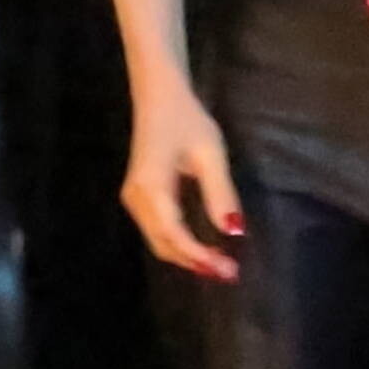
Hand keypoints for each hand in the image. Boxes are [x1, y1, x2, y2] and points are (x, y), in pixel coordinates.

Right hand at [121, 76, 242, 279]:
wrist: (158, 95)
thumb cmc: (187, 119)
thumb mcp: (210, 153)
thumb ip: (220, 193)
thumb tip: (235, 232)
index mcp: (151, 187)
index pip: (173, 234)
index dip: (199, 256)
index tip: (227, 269)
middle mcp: (136, 198)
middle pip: (163, 244)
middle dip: (195, 262)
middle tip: (229, 272)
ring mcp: (133, 199)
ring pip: (158, 241)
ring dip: (187, 255)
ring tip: (219, 264)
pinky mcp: (138, 197)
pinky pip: (157, 230)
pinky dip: (179, 243)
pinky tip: (202, 246)